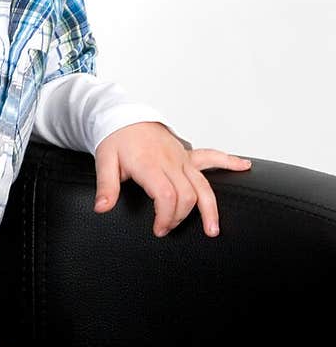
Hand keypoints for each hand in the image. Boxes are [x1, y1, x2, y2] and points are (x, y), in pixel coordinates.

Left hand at [93, 122, 251, 237]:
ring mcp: (182, 158)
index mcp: (150, 164)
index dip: (166, 216)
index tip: (158, 229)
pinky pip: (212, 157)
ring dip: (210, 208)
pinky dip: (229, 161)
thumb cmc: (116, 139)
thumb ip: (106, 186)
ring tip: (213, 229)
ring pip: (204, 184)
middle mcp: (171, 161)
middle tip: (167, 229)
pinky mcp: (187, 155)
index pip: (167, 195)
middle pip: (187, 195)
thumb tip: (102, 207)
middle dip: (180, 217)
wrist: (125, 116)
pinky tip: (244, 166)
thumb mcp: (104, 161)